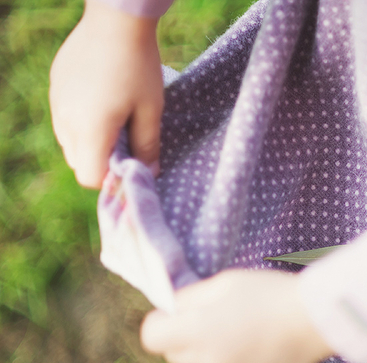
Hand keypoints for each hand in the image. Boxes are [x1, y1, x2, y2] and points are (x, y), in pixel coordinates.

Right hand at [49, 0, 162, 188]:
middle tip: (128, 140)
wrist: (116, 21)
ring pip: (69, 141)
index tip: (132, 163)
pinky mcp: (56, 86)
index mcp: (90, 130)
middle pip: (78, 162)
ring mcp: (56, 101)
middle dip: (102, 161)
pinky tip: (103, 100)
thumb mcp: (151, 111)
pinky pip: (64, 117)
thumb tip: (149, 172)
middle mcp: (65, 120)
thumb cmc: (139, 67)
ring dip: (91, 142)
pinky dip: (81, 121)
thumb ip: (148, 146)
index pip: (90, 177)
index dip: (112, 177)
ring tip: (116, 119)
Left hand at [140, 270, 332, 362]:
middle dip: (186, 338)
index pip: (152, 337)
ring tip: (242, 336)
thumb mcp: (225, 282)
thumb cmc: (270, 293)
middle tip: (216, 319)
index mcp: (196, 332)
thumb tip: (173, 310)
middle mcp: (208, 362)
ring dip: (210, 357)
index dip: (162, 322)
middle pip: (176, 356)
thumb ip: (190, 298)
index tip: (179, 313)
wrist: (317, 318)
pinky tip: (253, 354)